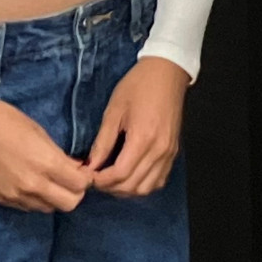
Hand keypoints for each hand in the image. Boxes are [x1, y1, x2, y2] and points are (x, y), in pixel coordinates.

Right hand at [0, 100, 92, 212]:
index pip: (80, 185)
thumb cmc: (5, 121)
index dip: (85, 178)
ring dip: (53, 198)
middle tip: (69, 179)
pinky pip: (26, 207)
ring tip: (49, 181)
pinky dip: (34, 199)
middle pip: (69, 204)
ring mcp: (14, 195)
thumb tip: (75, 168)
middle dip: (74, 192)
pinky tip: (30, 184)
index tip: (81, 170)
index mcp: (46, 163)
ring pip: (47, 209)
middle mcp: (32, 185)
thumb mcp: (39, 133)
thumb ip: (58, 155)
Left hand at [87, 57, 189, 197]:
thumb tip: (90, 166)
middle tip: (96, 178)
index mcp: (143, 138)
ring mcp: (169, 153)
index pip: (120, 174)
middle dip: (110, 187)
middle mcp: (159, 150)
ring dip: (126, 189)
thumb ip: (102, 142)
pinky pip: (158, 180)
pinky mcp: (173, 152)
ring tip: (111, 179)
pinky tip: (130, 176)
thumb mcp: (114, 110)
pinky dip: (142, 185)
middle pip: (133, 186)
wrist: (167, 72)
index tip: (87, 175)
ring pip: (147, 188)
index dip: (101, 180)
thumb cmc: (138, 86)